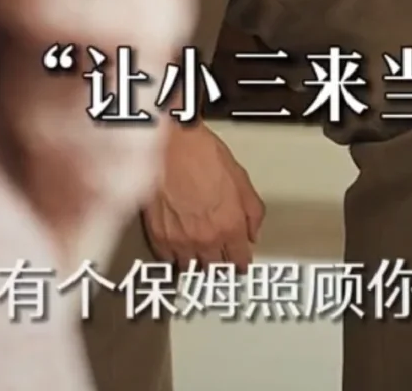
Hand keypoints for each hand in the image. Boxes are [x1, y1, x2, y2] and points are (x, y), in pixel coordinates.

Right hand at [143, 120, 264, 271]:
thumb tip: (253, 231)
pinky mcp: (158, 235)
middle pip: (216, 267)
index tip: (240, 262)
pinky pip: (168, 258)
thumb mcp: (240, 177)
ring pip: (191, 266)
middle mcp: (206, 239)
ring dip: (197, 260)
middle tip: (220, 255)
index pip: (240, 259)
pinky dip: (174, 254)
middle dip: (220, 262)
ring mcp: (180, 240)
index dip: (241, 261)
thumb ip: (252, 210)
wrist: (171, 143)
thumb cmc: (203, 153)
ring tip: (198, 252)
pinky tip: (178, 245)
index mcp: (230, 225)